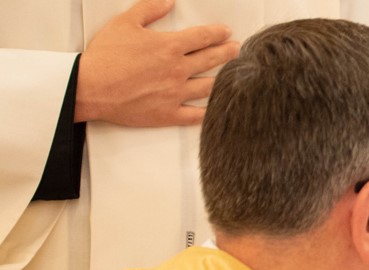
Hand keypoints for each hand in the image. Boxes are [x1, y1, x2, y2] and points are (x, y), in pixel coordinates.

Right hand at [76, 0, 239, 126]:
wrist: (89, 87)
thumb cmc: (105, 55)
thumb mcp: (125, 23)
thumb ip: (149, 9)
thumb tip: (168, 2)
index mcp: (169, 47)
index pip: (203, 38)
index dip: (217, 34)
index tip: (226, 33)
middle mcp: (178, 70)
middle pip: (211, 60)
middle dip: (227, 53)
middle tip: (236, 50)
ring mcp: (176, 94)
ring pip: (209, 87)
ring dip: (223, 80)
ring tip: (231, 76)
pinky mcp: (169, 114)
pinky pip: (196, 115)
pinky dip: (209, 112)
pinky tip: (217, 108)